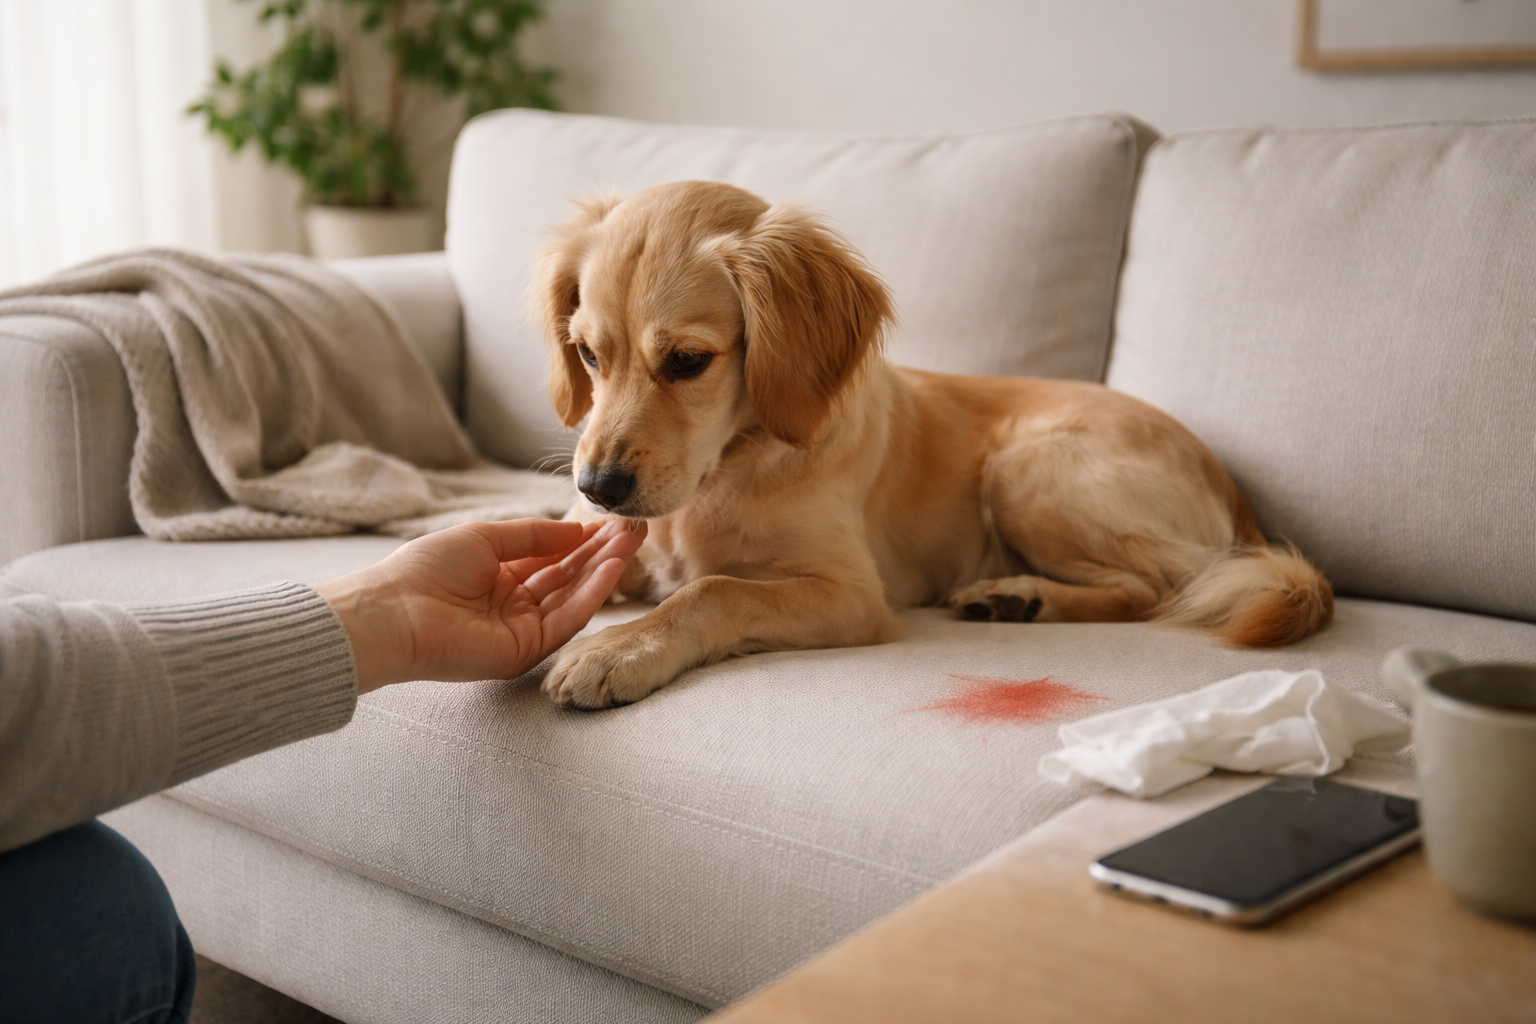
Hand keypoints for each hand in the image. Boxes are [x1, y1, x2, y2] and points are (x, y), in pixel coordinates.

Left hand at [316, 517, 647, 692]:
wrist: (394, 613)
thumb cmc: (426, 569)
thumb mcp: (485, 538)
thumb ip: (533, 535)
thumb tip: (576, 528)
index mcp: (500, 577)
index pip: (552, 557)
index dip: (582, 539)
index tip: (612, 520)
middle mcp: (514, 605)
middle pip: (568, 576)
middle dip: (602, 552)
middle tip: (635, 529)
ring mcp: (522, 630)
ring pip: (573, 597)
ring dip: (605, 570)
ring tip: (632, 542)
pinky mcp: (526, 651)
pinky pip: (566, 620)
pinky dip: (592, 595)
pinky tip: (612, 569)